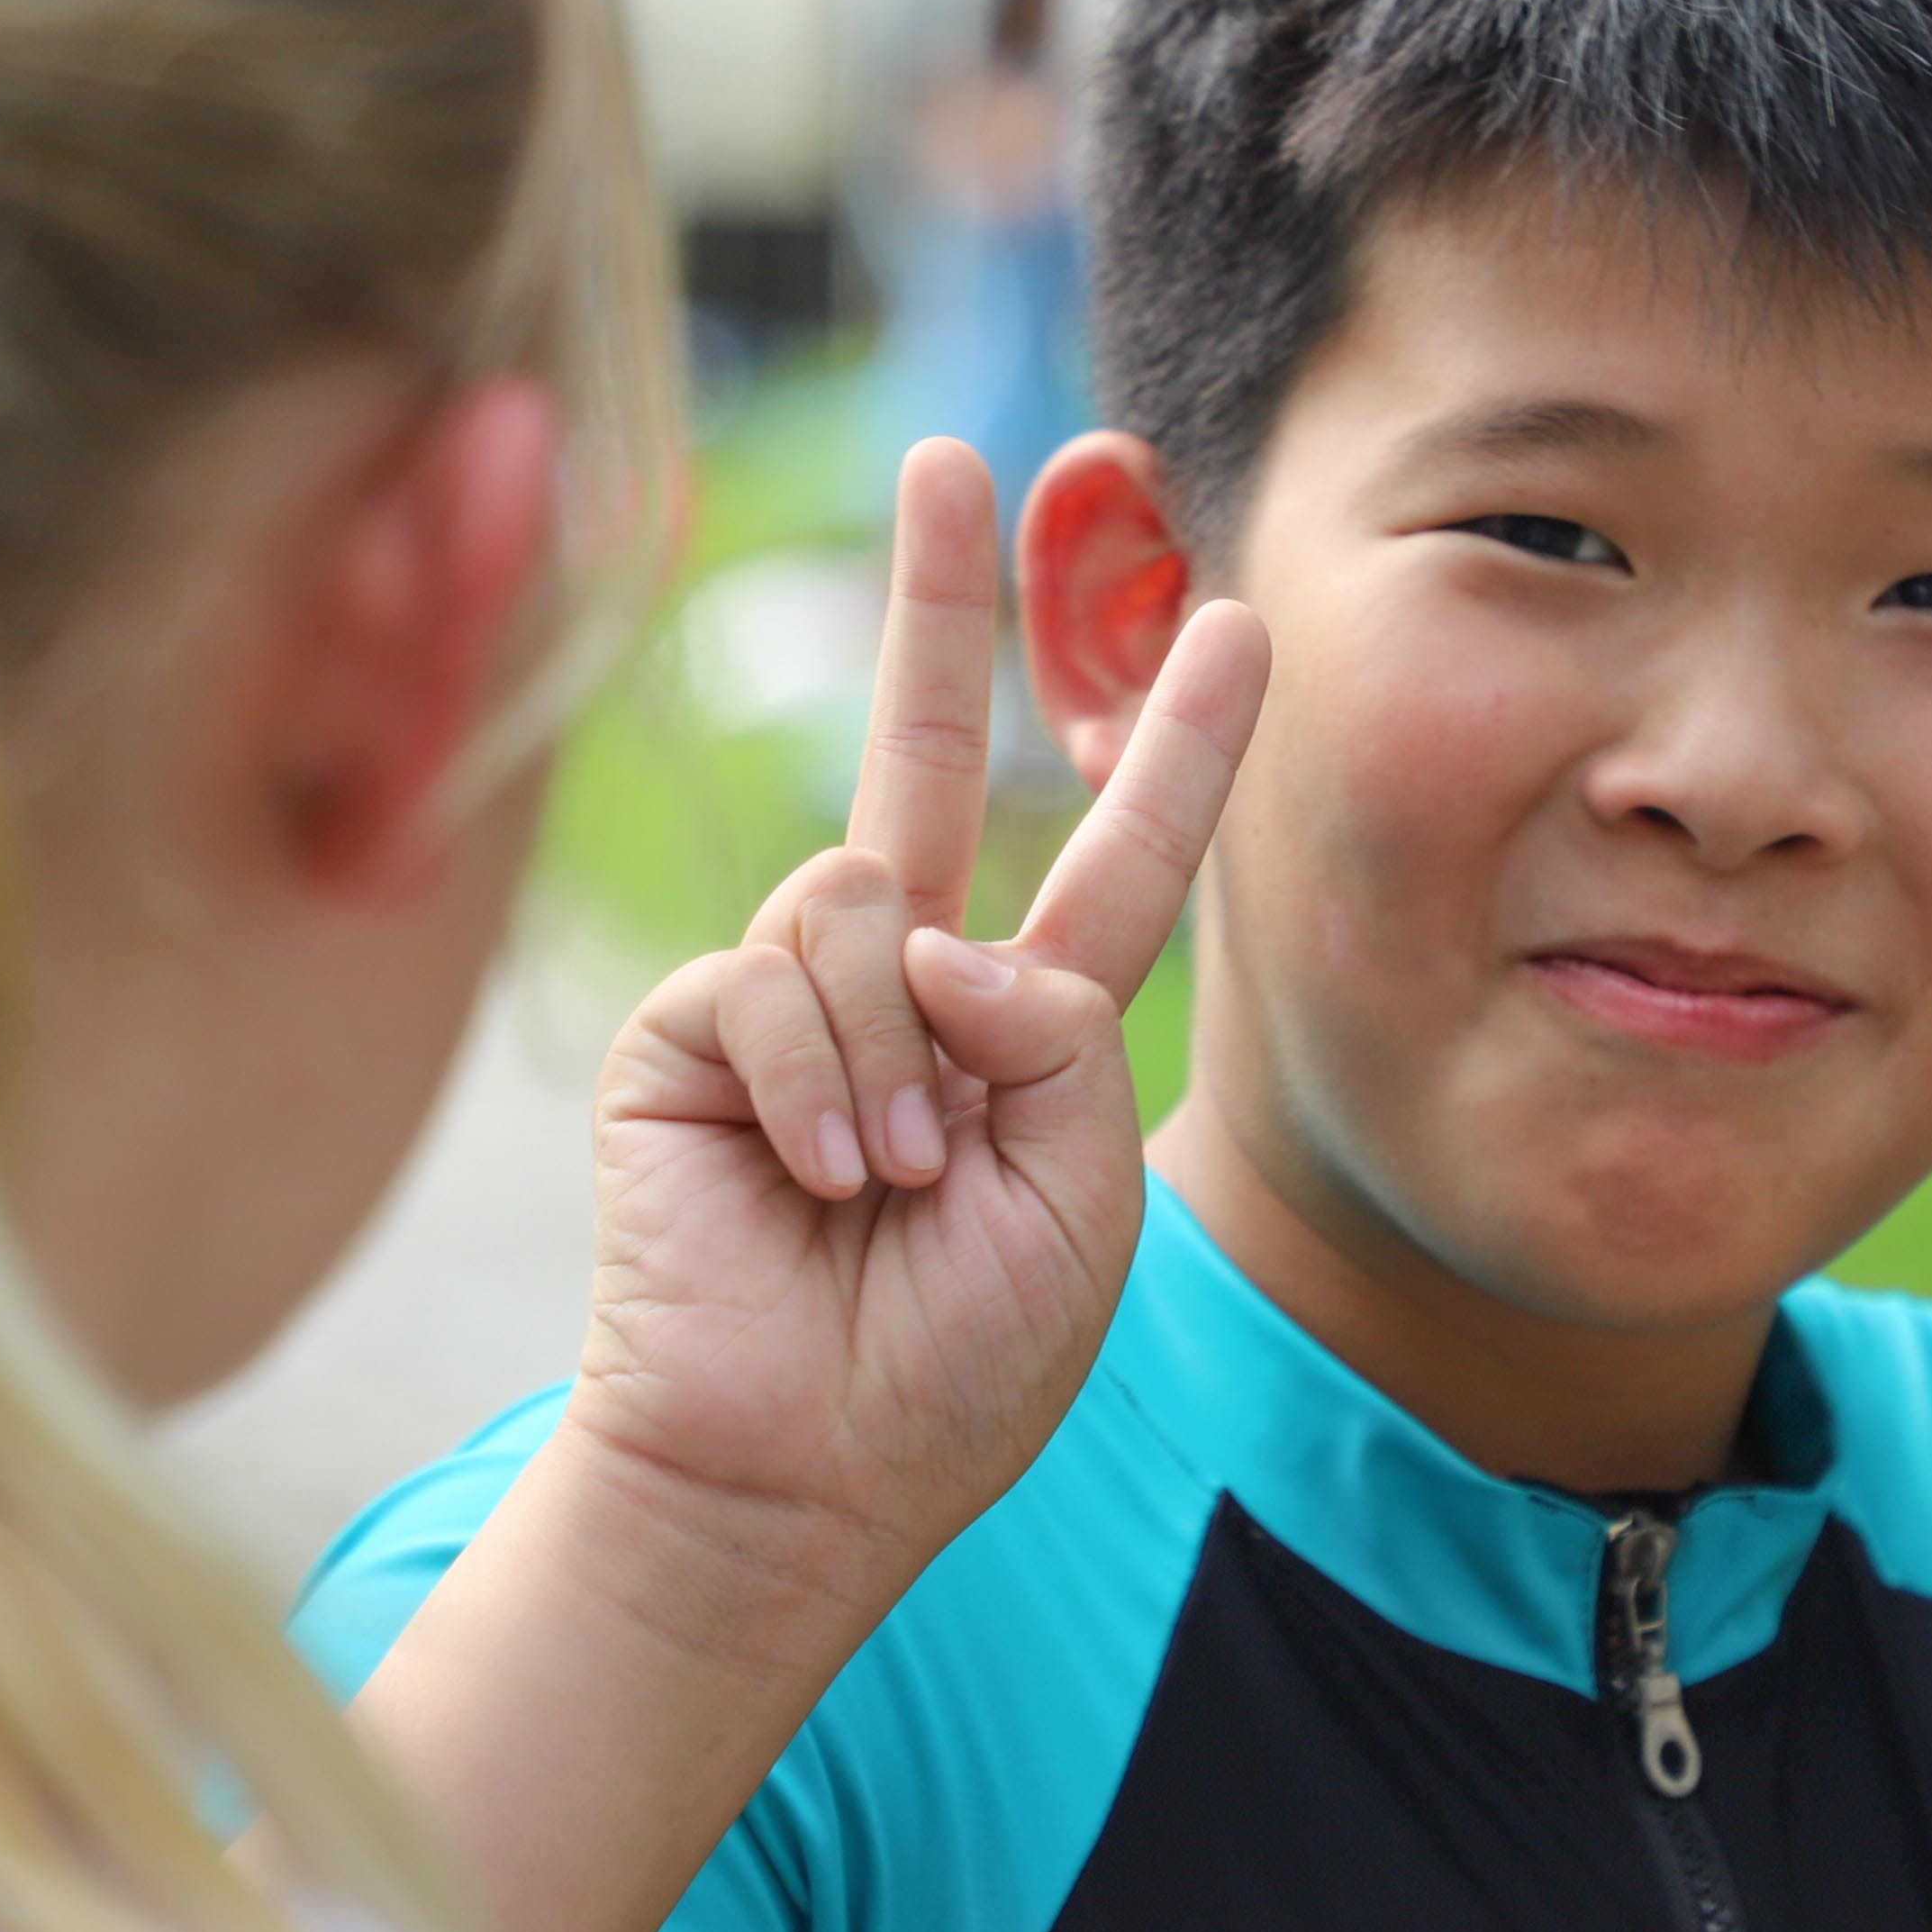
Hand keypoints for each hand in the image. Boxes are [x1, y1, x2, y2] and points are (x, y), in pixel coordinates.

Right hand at [338, 440, 1262, 1931]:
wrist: (798, 1474)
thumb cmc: (953, 1364)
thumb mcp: (1083, 1189)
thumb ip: (1061, 1029)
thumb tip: (933, 925)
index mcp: (1026, 1031)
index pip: (1115, 857)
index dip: (1175, 743)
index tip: (1241, 618)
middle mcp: (907, 987)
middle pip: (927, 757)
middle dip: (945, 603)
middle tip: (960, 457)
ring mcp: (791, 1000)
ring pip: (867, 903)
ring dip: (904, 1058)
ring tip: (893, 1186)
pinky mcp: (690, 1031)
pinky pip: (778, 972)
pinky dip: (823, 1082)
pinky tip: (820, 1181)